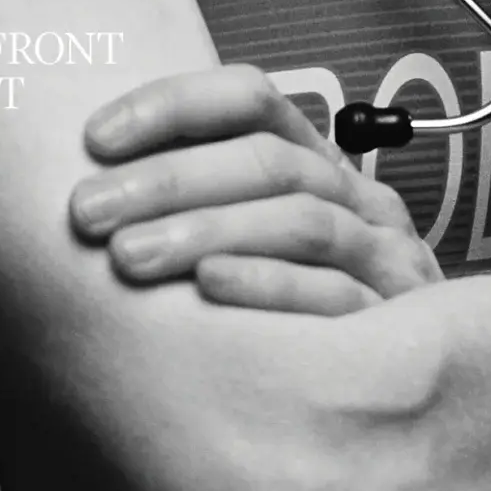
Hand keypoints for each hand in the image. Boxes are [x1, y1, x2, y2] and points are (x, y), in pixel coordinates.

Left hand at [69, 65, 443, 315]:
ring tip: (127, 255)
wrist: (403, 391)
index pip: (250, 100)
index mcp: (315, 163)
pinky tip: (209, 287)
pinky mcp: (395, 325)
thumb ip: (201, 208)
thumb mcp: (259, 243)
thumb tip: (87, 186)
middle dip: (170, 179)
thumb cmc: (300, 316)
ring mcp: (382, 257)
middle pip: (268, 161)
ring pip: (300, 221)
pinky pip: (336, 295)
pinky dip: (270, 286)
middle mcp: (355, 198)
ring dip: (208, 231)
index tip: (94, 139)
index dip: (173, 106)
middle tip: (88, 210)